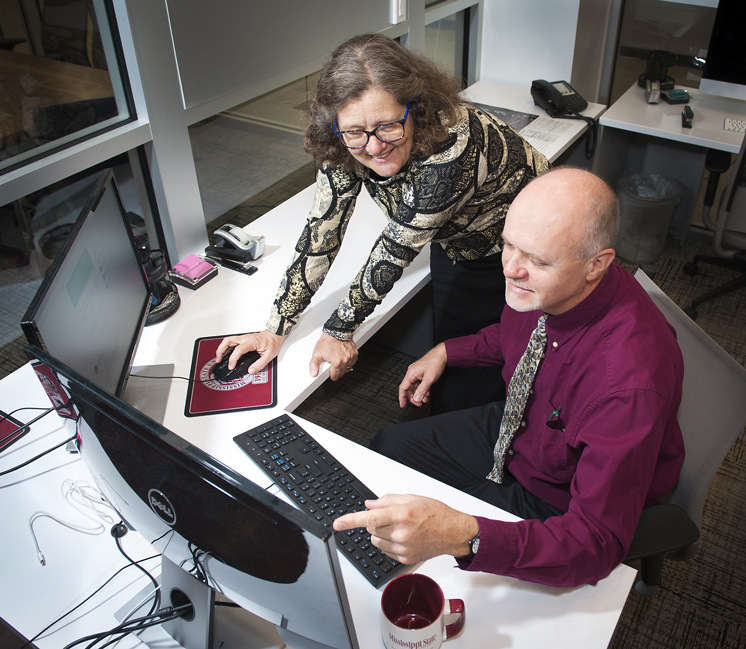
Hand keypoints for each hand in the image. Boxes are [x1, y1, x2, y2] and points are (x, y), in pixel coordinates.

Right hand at [215, 330, 283, 373]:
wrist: (274, 334)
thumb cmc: (272, 342)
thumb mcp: (269, 355)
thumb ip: (260, 364)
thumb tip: (251, 370)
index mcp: (251, 342)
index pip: (238, 350)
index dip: (233, 359)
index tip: (231, 366)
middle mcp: (245, 338)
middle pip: (228, 341)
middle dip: (220, 351)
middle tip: (218, 360)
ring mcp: (243, 338)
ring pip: (228, 340)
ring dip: (221, 348)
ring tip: (219, 358)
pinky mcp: (243, 339)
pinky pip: (231, 341)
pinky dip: (226, 347)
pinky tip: (226, 354)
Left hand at [309, 333, 357, 380]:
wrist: (336, 331)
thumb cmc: (327, 341)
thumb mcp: (316, 353)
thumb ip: (314, 365)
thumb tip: (313, 373)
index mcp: (336, 363)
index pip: (335, 377)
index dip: (331, 375)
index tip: (330, 371)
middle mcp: (345, 361)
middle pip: (342, 373)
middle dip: (337, 371)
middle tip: (332, 364)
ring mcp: (351, 357)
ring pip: (347, 368)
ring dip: (343, 366)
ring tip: (337, 358)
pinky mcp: (355, 354)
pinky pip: (352, 362)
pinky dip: (348, 360)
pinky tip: (343, 356)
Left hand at [333, 494, 478, 563]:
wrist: (453, 533)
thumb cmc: (436, 513)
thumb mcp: (412, 498)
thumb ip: (388, 500)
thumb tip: (369, 505)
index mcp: (401, 515)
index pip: (370, 518)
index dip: (351, 521)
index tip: (337, 524)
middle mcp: (401, 533)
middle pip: (371, 530)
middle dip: (375, 523)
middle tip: (390, 518)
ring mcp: (403, 548)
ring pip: (376, 541)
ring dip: (380, 534)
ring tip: (399, 528)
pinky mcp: (405, 558)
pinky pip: (385, 551)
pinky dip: (389, 543)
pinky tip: (404, 537)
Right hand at [398, 343, 447, 407]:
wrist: (442, 354)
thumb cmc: (435, 362)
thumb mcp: (429, 379)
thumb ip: (422, 390)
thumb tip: (416, 398)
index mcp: (411, 374)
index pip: (403, 388)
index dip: (402, 398)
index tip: (403, 405)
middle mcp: (412, 373)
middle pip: (409, 389)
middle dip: (414, 397)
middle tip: (419, 404)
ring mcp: (416, 373)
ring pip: (415, 387)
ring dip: (419, 394)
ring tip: (425, 399)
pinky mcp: (421, 373)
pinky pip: (419, 383)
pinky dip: (422, 389)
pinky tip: (427, 393)